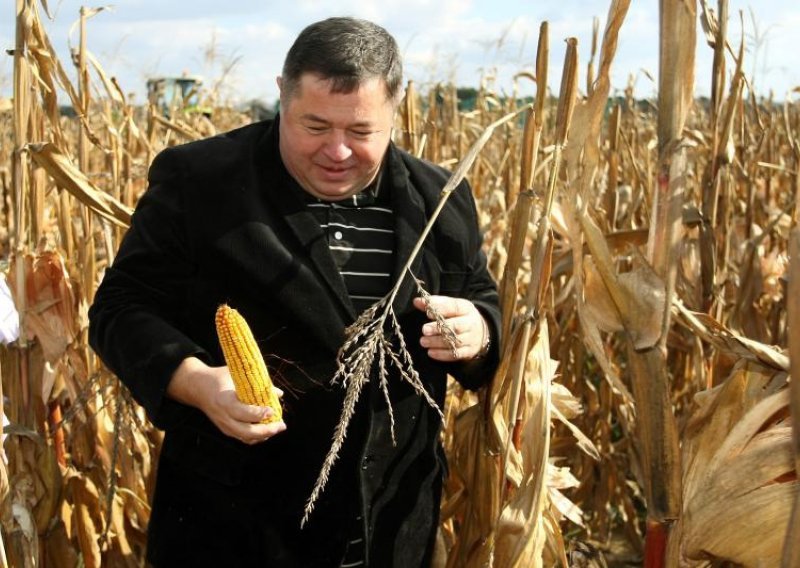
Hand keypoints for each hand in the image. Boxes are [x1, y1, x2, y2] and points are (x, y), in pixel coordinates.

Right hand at [167, 357, 286, 443]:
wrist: (197, 387)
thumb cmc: (219, 378)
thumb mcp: (236, 375)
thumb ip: (257, 384)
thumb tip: (278, 393)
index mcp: (225, 401)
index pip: (244, 413)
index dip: (260, 414)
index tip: (273, 410)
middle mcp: (223, 417)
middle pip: (247, 432)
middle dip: (267, 431)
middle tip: (281, 425)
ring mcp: (223, 426)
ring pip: (246, 438)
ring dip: (264, 435)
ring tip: (277, 427)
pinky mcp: (225, 430)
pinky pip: (242, 438)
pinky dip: (256, 437)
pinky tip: (267, 430)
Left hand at [413, 295, 488, 361]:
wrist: (481, 332)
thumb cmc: (460, 317)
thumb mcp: (451, 307)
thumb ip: (435, 304)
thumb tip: (417, 301)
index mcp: (466, 309)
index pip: (455, 307)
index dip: (442, 309)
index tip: (428, 312)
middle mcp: (471, 323)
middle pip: (456, 326)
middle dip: (439, 328)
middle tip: (424, 329)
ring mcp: (471, 339)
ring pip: (455, 342)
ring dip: (437, 342)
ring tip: (423, 341)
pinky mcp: (469, 352)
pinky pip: (456, 355)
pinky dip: (442, 354)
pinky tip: (430, 352)